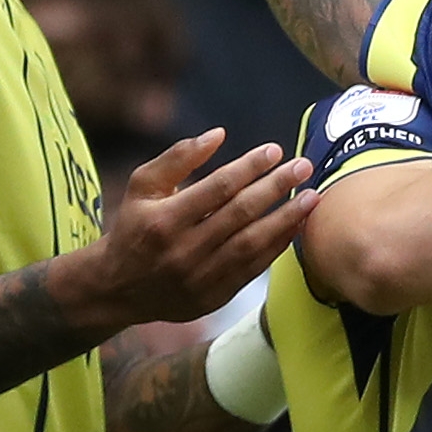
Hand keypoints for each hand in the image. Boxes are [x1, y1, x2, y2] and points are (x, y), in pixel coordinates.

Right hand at [64, 134, 315, 330]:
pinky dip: (277, 246)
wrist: (119, 288)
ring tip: (312, 197)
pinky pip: (254, 269)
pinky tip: (295, 226)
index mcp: (164, 219)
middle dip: (276, 187)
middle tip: (303, 166)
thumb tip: (219, 134)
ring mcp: (201, 277)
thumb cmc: (135, 227)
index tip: (275, 150)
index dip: (249, 167)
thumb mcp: (142, 186)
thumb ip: (178, 158)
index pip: (217, 187)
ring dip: (286, 219)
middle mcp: (184, 250)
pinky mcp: (214, 296)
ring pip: (252, 244)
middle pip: (240, 214)